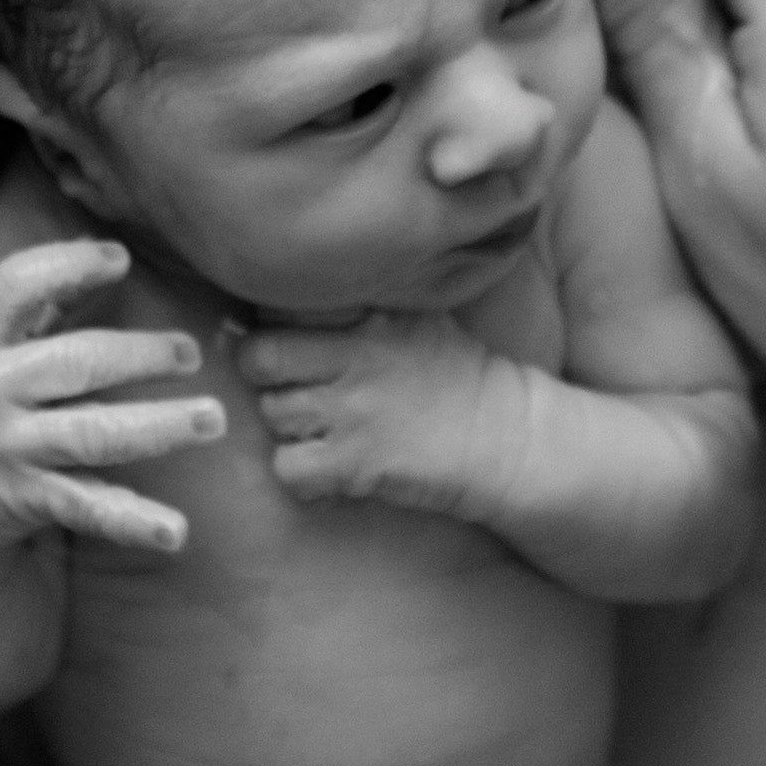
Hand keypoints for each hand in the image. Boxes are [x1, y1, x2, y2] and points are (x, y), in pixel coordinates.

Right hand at [0, 239, 223, 556]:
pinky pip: (87, 509)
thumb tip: (104, 249)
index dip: (65, 267)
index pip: (12, 289)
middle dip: (138, 355)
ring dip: (157, 426)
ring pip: (91, 435)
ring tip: (210, 419)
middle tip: (190, 353)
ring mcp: (6, 450)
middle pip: (72, 363)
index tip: (119, 259)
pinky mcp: (24, 500)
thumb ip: (40, 305)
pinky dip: (133, 522)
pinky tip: (176, 532)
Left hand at [237, 314, 525, 515]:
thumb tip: (291, 290)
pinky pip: (288, 469)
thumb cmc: (455, 376)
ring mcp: (354, 411)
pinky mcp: (357, 463)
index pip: (281, 305)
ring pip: (271, 414)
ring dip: (288, 427)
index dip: (273, 324)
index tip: (290, 339)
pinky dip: (300, 475)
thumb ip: (357, 304)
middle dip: (264, 374)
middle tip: (290, 386)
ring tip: (323, 429)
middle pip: (260, 356)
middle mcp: (355, 357)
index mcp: (367, 315)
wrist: (506, 438)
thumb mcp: (413, 317)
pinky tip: (328, 468)